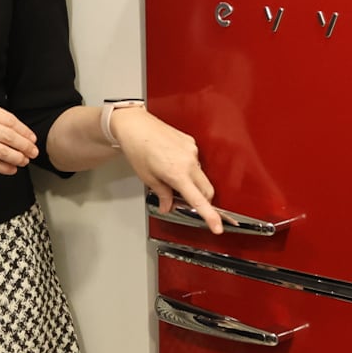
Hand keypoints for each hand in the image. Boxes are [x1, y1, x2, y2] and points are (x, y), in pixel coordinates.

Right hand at [0, 97, 38, 173]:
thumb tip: (9, 128)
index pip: (7, 119)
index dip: (23, 130)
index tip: (32, 137)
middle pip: (6, 135)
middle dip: (24, 145)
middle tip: (34, 151)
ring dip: (15, 157)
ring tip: (25, 161)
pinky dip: (1, 167)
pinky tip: (10, 169)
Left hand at [112, 107, 220, 232]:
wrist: (135, 125)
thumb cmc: (138, 149)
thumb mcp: (148, 178)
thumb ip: (162, 194)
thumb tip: (167, 206)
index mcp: (177, 173)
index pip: (198, 200)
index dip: (210, 216)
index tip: (217, 227)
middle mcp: (189, 162)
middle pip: (207, 190)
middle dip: (202, 200)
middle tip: (186, 202)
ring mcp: (192, 150)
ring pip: (201, 175)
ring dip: (193, 182)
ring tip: (171, 175)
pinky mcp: (191, 142)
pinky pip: (196, 161)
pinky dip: (189, 168)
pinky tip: (173, 162)